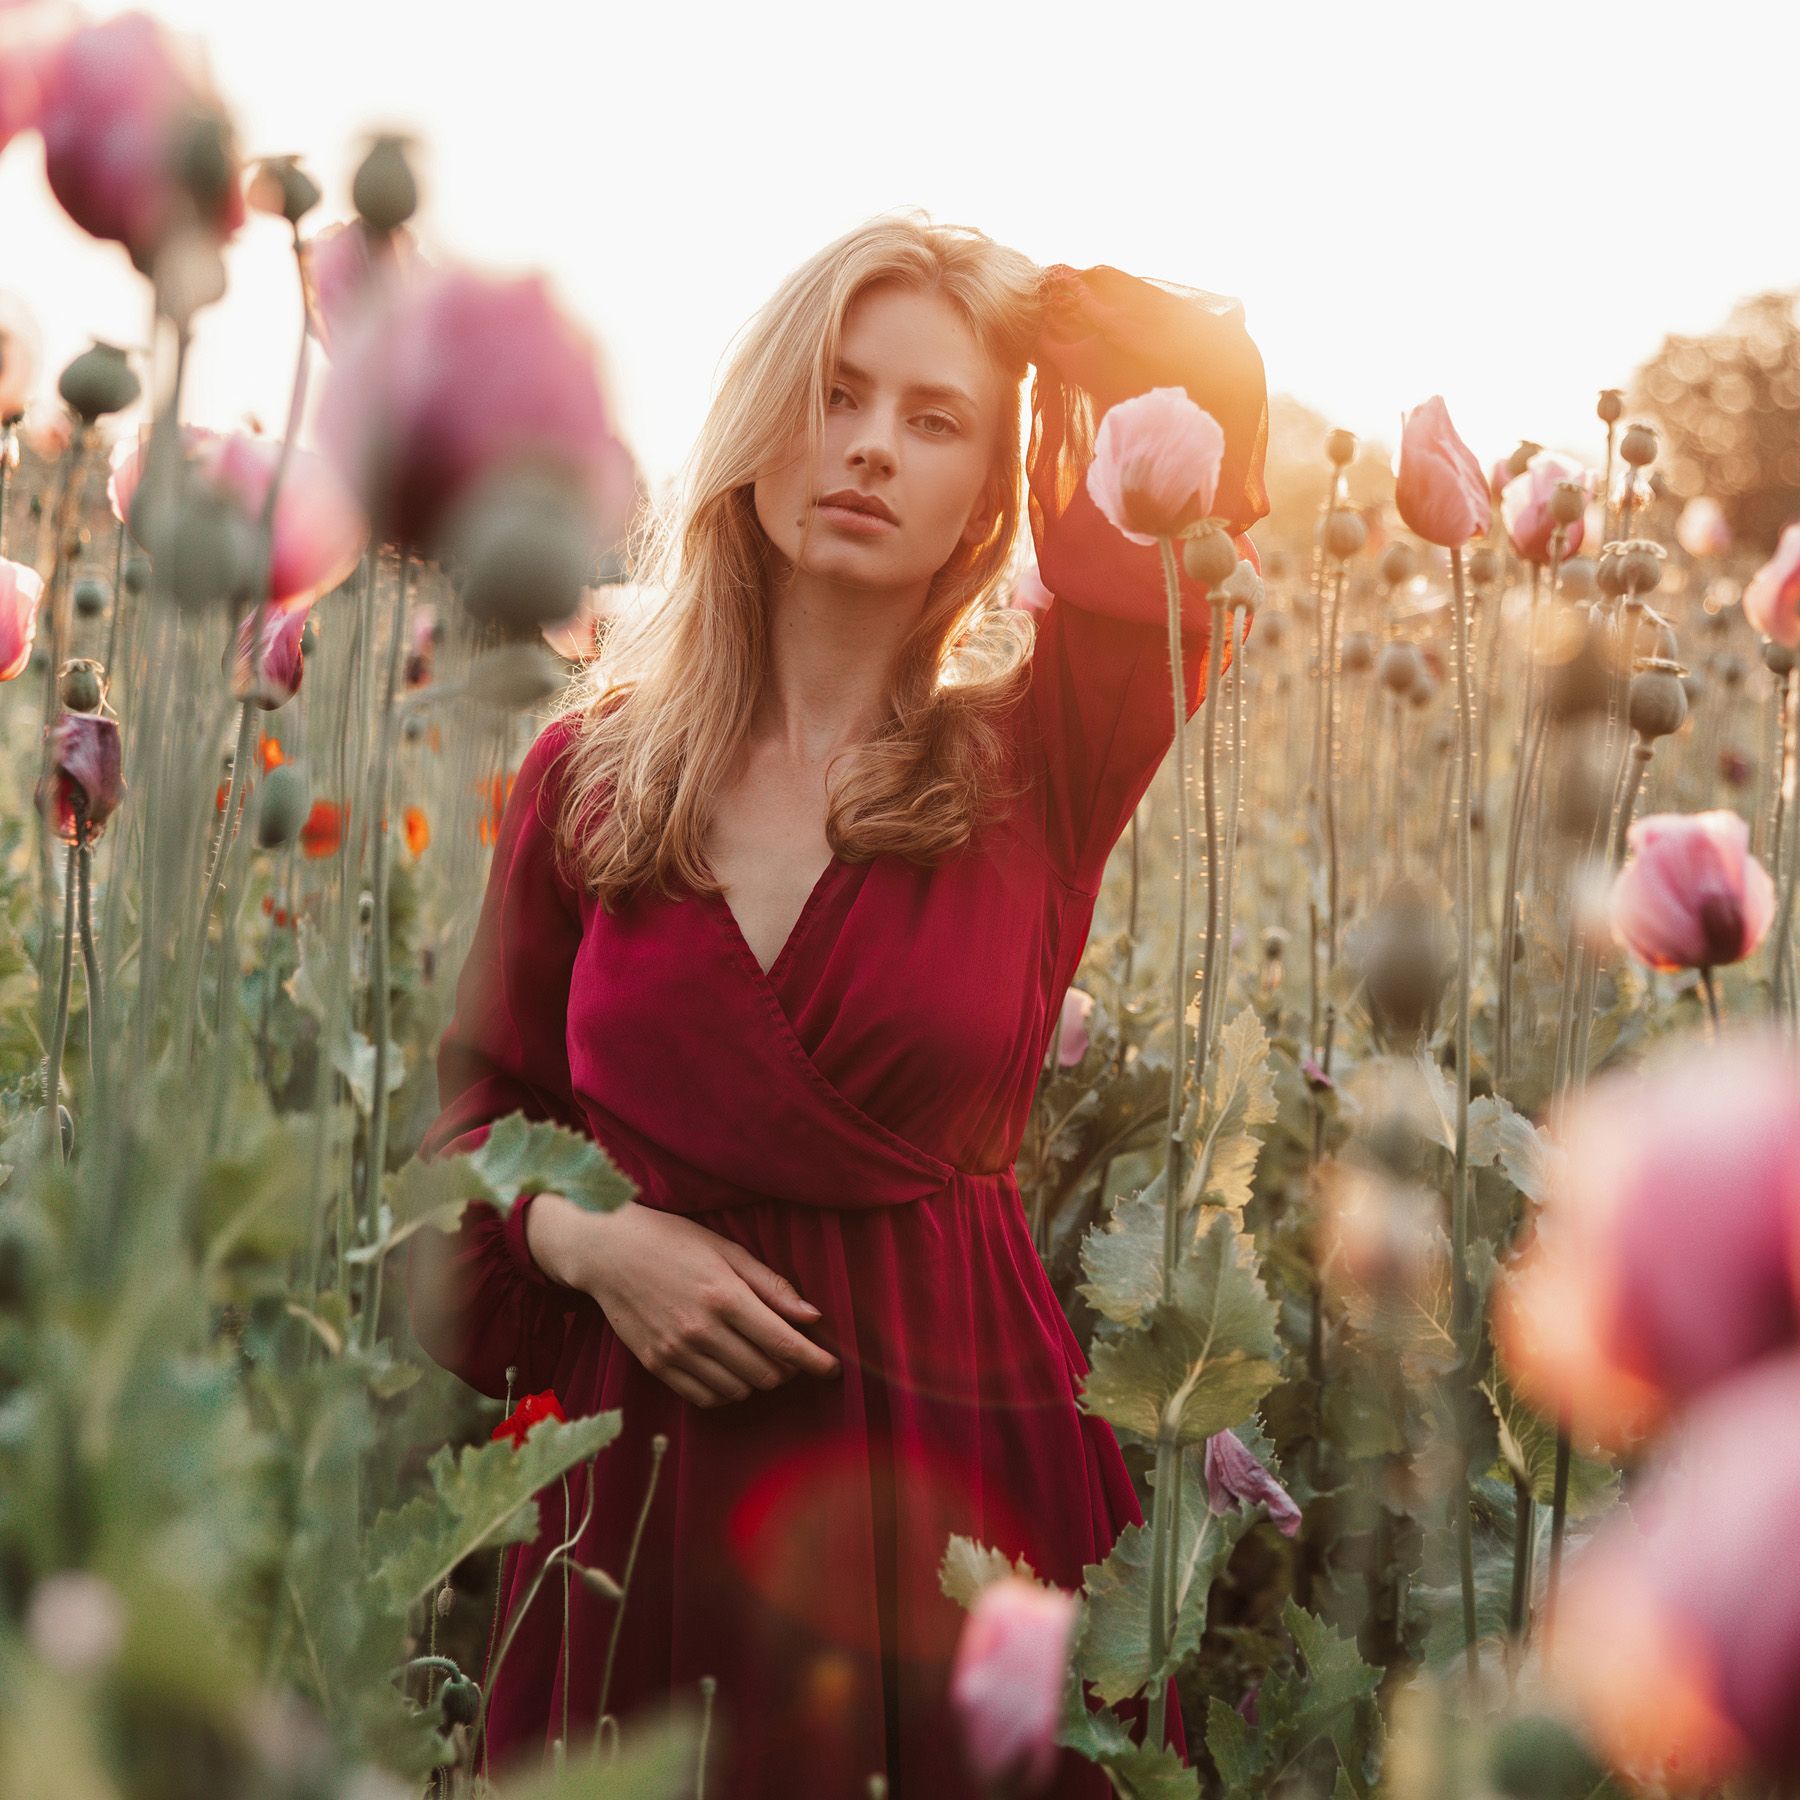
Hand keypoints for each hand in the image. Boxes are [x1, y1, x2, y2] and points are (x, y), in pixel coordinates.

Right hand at [523, 1194, 841, 1408]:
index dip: (815, 1361)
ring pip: (739, 1390)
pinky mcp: (657, 1366)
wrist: (607, 1251)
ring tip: (756, 1354)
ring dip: (757, 1378)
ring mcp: (677, 1352)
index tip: (833, 1369)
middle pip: (766, 1373)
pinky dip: (727, 1390)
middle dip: (787, 1367)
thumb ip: (771, 1285)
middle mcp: (702, 1330)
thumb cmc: (671, 1241)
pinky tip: (728, 1368)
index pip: (784, 1344)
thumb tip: (811, 1316)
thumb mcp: (726, 1250)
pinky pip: (706, 1397)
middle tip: (788, 1350)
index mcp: (725, 1296)